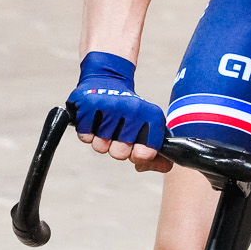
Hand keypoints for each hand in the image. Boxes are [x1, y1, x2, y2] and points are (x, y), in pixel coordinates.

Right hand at [66, 52, 170, 172]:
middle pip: (120, 154)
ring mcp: (110, 106)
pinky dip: (88, 132)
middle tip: (119, 133)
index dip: (139, 156)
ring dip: (102, 140)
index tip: (137, 147)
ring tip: (107, 124)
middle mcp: (133, 109)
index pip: (145, 154)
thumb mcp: (149, 128)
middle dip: (118, 148)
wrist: (108, 82)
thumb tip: (165, 168)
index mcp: (152, 115)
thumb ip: (158, 153)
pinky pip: (85, 137)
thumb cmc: (130, 114)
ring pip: (101, 147)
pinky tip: (95, 119)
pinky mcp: (88, 105)